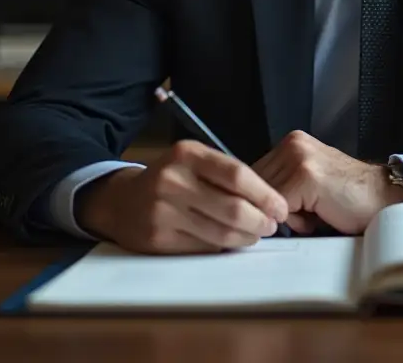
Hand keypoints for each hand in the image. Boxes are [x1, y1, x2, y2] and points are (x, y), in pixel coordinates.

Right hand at [75, 139, 289, 253]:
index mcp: (187, 154)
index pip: (237, 174)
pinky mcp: (157, 239)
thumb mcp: (194, 162)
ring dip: (245, 238)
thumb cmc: (171, 179)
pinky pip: (203, 248)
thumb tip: (270, 201)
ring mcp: (163, 211)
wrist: (121, 201)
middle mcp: (173, 180)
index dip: (265, 194)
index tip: (281, 207)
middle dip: (260, 221)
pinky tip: (230, 243)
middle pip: (233, 207)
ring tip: (254, 235)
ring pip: (220, 233)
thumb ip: (226, 174)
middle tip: (271, 226)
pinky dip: (223, 248)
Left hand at [251, 131, 402, 234]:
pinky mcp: (306, 175)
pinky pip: (279, 208)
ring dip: (285, 216)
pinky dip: (295, 221)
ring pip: (265, 199)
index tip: (274, 215)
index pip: (250, 177)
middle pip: (253, 187)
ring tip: (313, 214)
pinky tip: (319, 215)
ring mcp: (299, 157)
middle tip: (303, 216)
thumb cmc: (350, 199)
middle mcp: (292, 144)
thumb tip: (247, 208)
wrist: (385, 198)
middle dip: (272, 209)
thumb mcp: (307, 186)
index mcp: (291, 144)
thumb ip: (280, 188)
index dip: (259, 202)